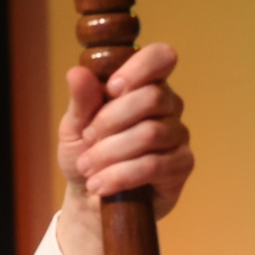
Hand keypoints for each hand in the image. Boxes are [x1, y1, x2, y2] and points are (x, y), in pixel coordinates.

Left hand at [54, 43, 193, 254]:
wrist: (89, 197)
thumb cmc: (85, 153)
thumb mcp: (73, 127)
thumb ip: (80, 101)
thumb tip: (76, 72)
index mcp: (142, 85)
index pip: (161, 57)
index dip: (140, 68)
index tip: (113, 89)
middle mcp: (167, 105)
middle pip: (152, 97)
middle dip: (110, 121)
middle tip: (88, 140)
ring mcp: (177, 135)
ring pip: (151, 133)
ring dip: (110, 153)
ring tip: (87, 168)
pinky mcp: (181, 165)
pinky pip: (154, 165)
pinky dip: (121, 175)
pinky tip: (100, 185)